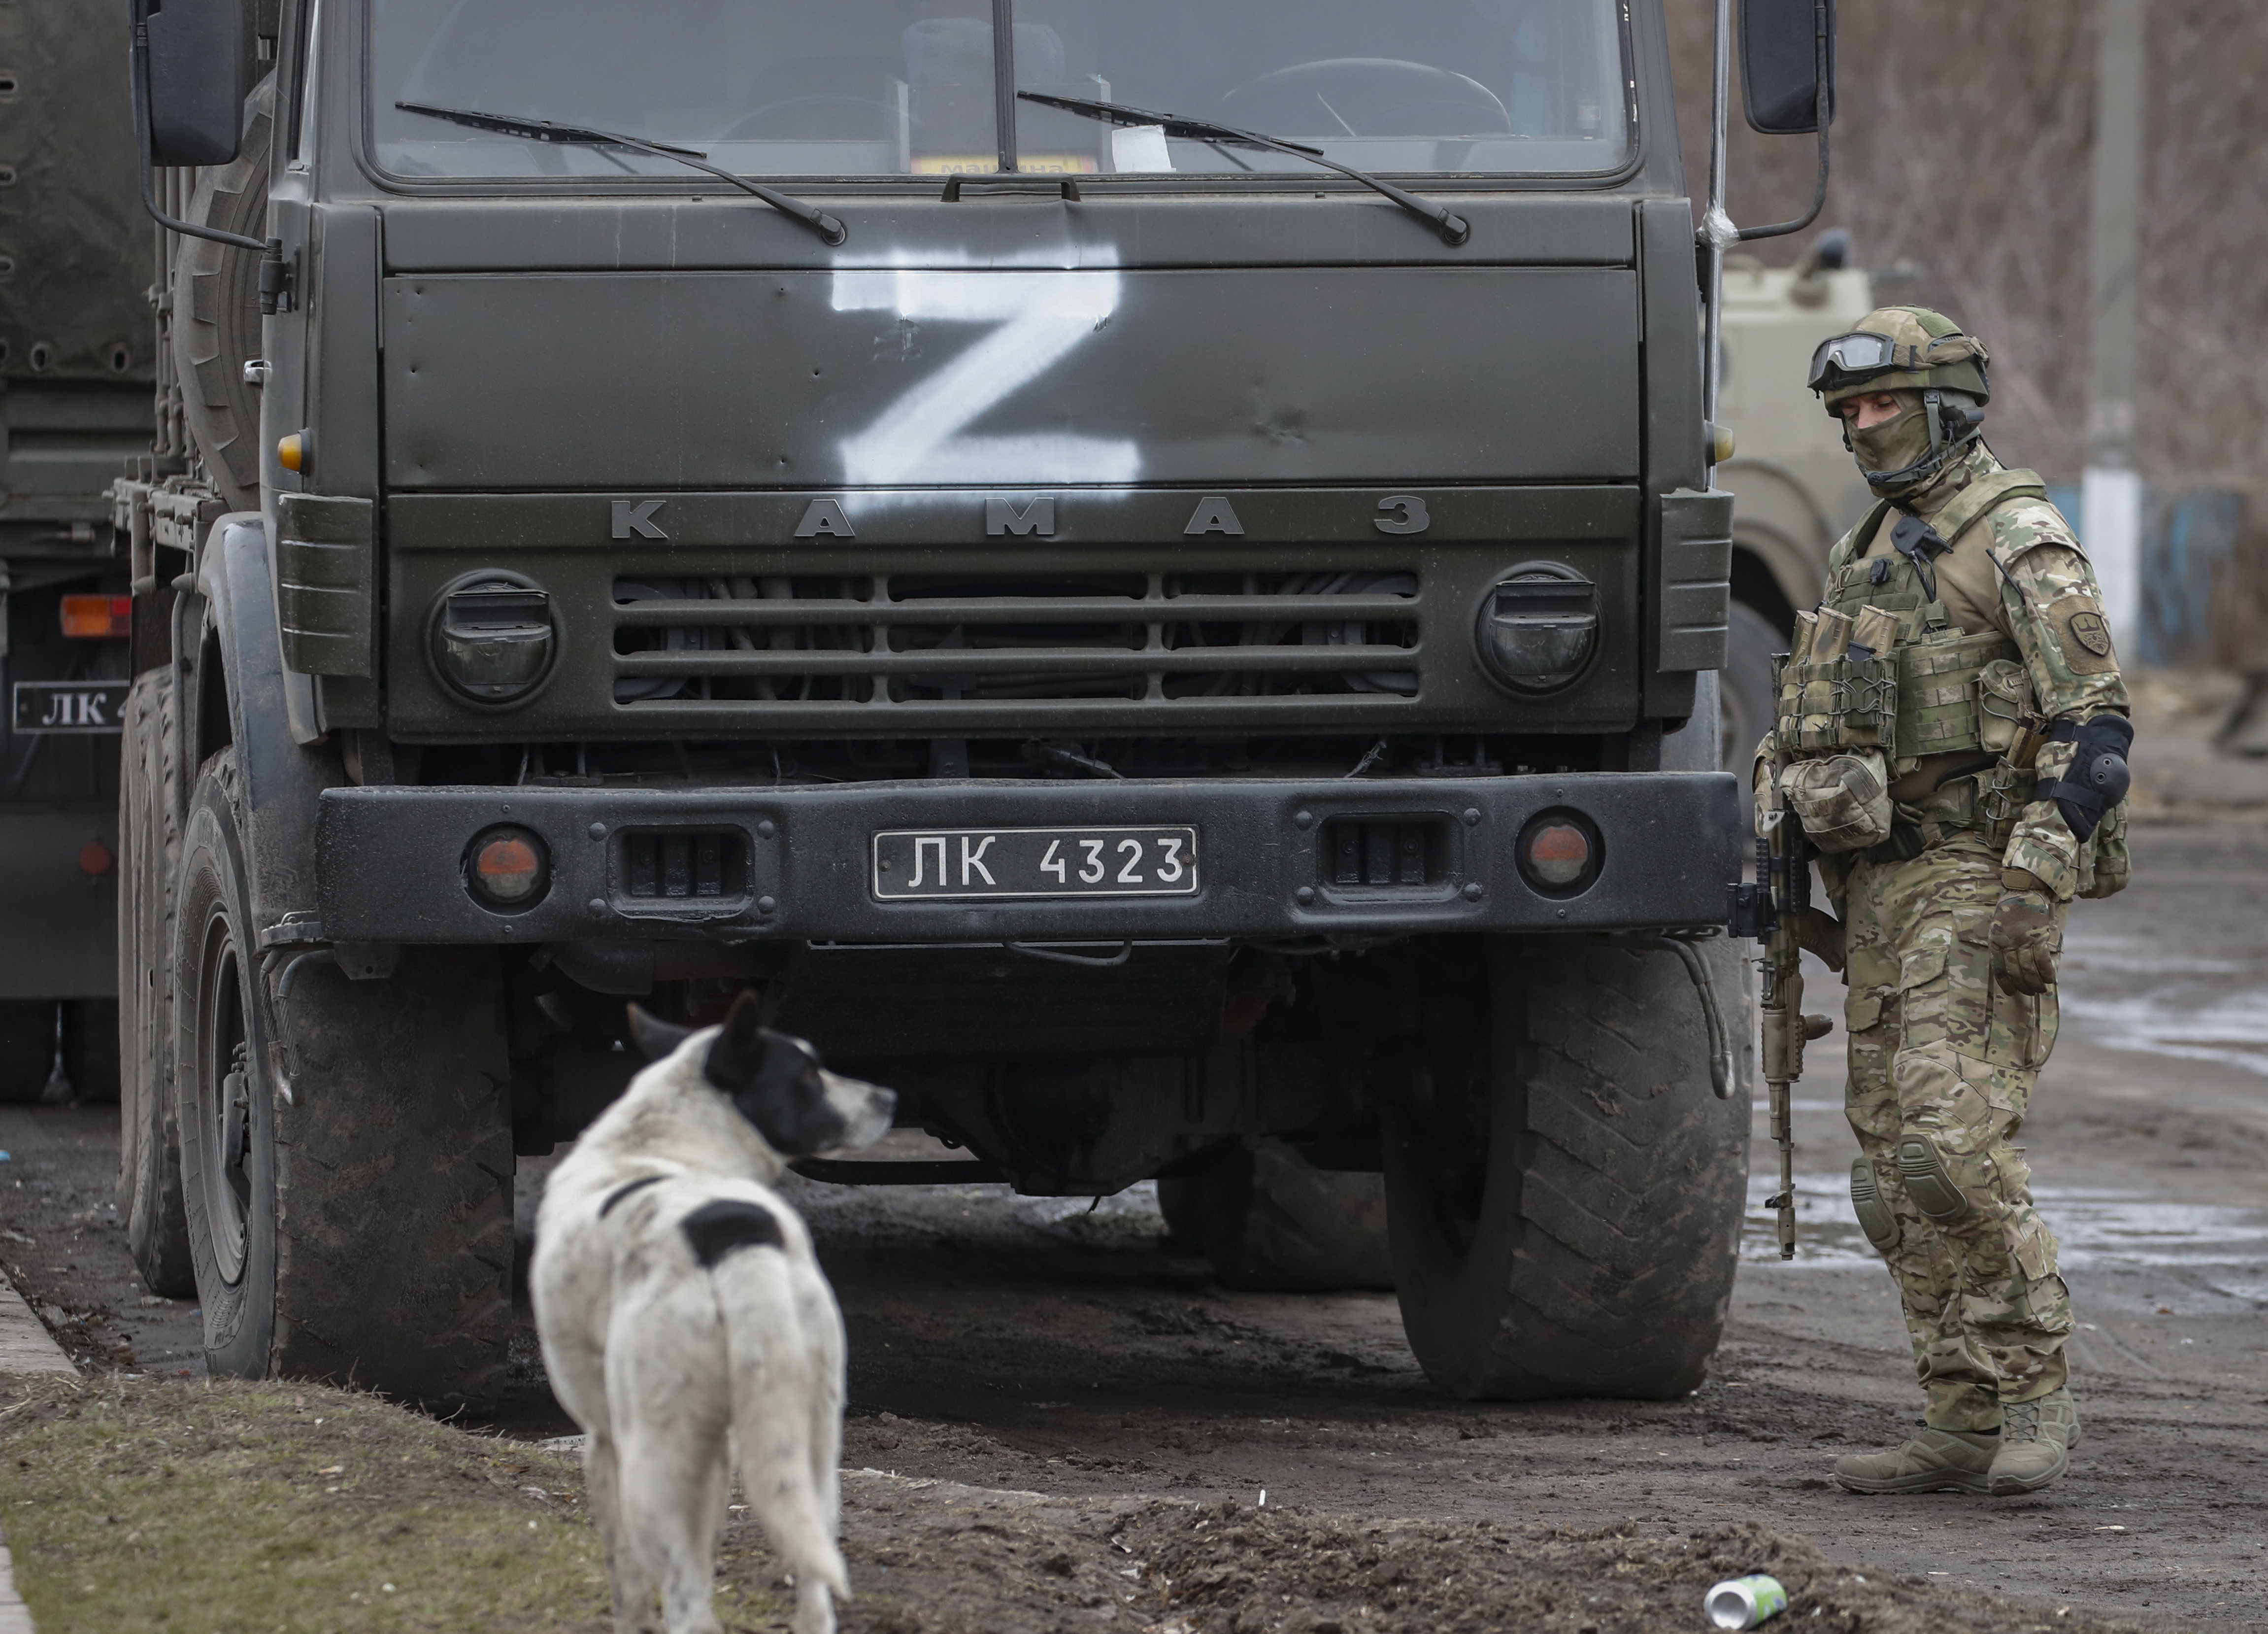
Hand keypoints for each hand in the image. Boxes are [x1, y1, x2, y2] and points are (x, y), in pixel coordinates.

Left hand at [1990, 873, 2061, 994]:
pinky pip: (2042, 960)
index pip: (1998, 968)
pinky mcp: (2038, 936)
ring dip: (2036, 982)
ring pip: (2029, 968)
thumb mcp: (1999, 924)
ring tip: (2040, 989)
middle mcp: (2008, 942)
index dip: (2005, 982)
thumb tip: (2012, 961)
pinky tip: (2051, 979)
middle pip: (2015, 971)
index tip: (2010, 992)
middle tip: (2030, 992)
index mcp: (1995, 940)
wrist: (2026, 888)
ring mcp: (2023, 940)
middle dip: (2023, 985)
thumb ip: (2003, 942)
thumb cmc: (2012, 906)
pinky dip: (2047, 972)